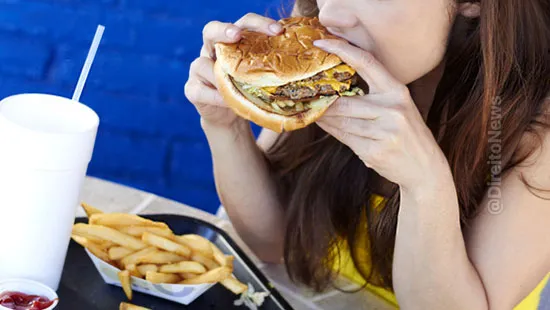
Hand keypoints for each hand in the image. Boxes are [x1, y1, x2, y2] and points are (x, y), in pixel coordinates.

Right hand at [184, 13, 282, 128]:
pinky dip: (215, 96)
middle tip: (237, 35)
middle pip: (211, 30)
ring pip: (202, 64)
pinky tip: (227, 101)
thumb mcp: (261, 78)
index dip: (257, 23)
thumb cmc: (249, 92)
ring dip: (219, 74)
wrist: (229, 116)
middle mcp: (212, 50)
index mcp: (232, 43)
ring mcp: (198, 69)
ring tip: (235, 84)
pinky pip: (200, 90)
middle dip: (224, 30)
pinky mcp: (192, 90)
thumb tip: (305, 63)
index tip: (277, 30)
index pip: (243, 24)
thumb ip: (273, 68)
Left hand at [313, 39, 449, 189]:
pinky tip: (326, 126)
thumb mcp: (397, 109)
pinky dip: (333, 132)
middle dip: (324, 101)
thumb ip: (372, 96)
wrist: (425, 169)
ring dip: (324, 118)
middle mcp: (393, 109)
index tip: (322, 43)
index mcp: (398, 92)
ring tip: (313, 112)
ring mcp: (385, 131)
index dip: (342, 50)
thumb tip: (334, 87)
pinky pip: (345, 138)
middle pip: (345, 101)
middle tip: (306, 95)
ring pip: (342, 122)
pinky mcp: (376, 151)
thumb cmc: (406, 135)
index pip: (367, 62)